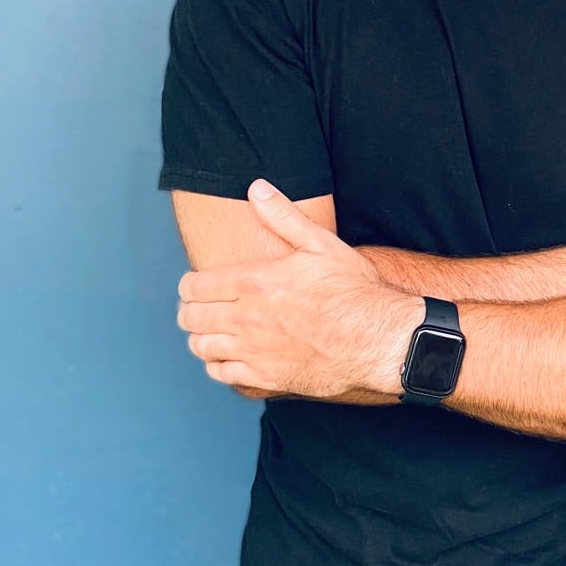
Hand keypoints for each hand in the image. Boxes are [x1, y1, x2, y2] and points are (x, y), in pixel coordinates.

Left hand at [176, 179, 421, 400]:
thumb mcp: (321, 244)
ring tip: (211, 331)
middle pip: (191, 318)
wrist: (377, 339)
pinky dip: (218, 365)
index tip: (195, 285)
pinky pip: (223, 374)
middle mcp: (247, 317)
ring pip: (202, 348)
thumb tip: (257, 188)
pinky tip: (229, 356)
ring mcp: (255, 350)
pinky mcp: (266, 377)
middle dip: (190, 311)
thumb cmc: (354, 291)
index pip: (195, 287)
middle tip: (199, 307)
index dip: (188, 285)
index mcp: (255, 282)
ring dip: (201, 338)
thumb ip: (283, 216)